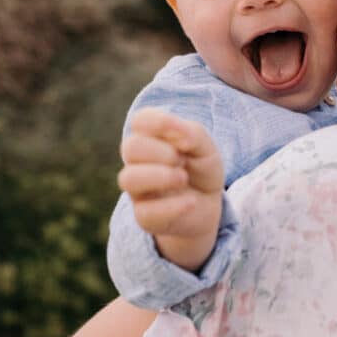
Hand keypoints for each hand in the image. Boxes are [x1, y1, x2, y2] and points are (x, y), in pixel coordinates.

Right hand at [118, 107, 223, 270]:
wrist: (207, 204)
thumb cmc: (200, 169)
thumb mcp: (206, 148)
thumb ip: (193, 134)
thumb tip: (178, 131)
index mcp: (150, 138)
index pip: (140, 120)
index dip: (159, 122)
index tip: (183, 133)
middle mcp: (137, 162)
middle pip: (131, 147)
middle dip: (161, 152)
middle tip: (182, 161)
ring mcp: (138, 190)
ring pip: (129, 179)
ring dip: (161, 176)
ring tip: (183, 178)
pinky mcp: (144, 216)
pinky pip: (146, 212)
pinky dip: (173, 206)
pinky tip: (191, 201)